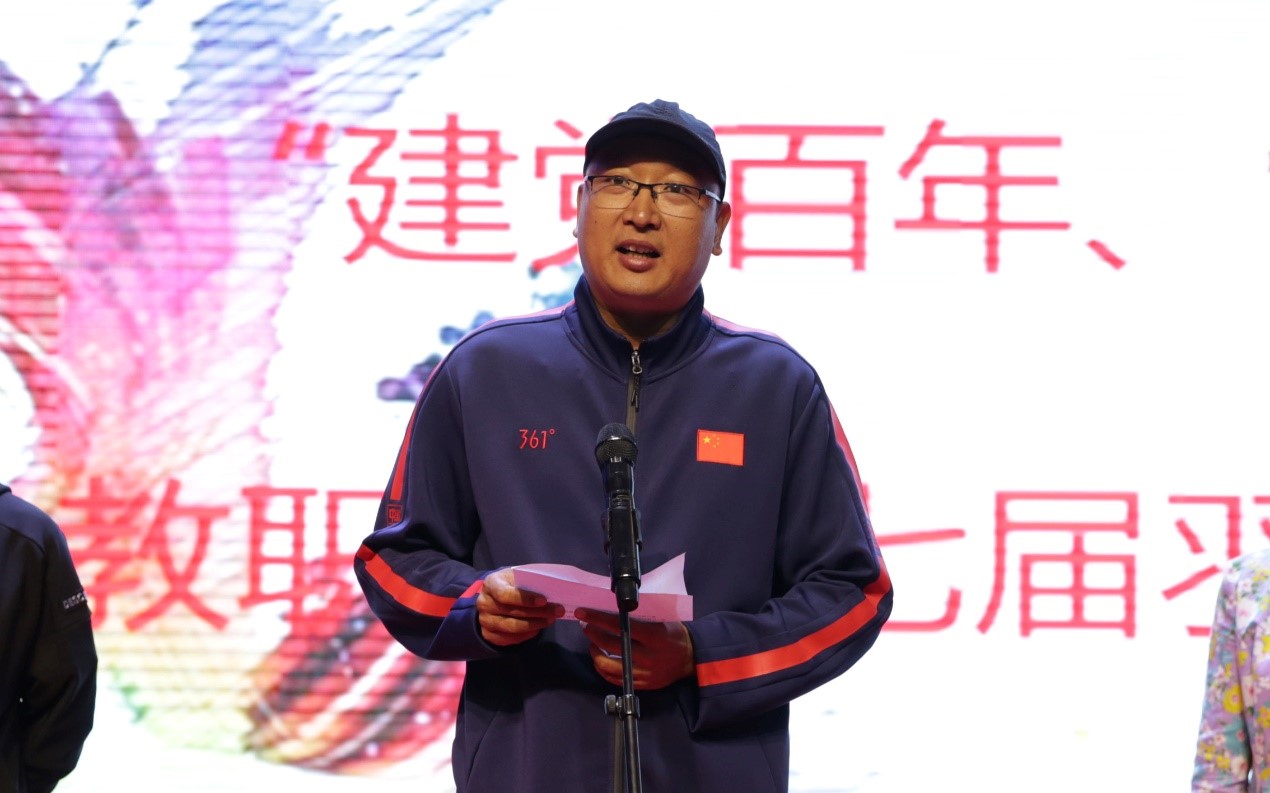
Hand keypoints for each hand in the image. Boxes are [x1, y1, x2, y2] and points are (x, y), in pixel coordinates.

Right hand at [476, 568, 562, 646]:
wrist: (495, 597)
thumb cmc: (511, 583)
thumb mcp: (518, 575)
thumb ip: (531, 579)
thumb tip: (553, 586)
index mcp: (491, 583)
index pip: (505, 594)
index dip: (525, 599)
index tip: (544, 600)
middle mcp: (484, 603)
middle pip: (512, 612)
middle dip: (538, 612)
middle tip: (557, 611)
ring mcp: (485, 620)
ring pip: (512, 627)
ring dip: (535, 624)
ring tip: (550, 620)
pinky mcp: (489, 635)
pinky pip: (510, 639)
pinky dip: (527, 635)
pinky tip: (538, 628)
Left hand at [577, 608, 694, 689]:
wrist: (691, 658)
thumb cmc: (675, 634)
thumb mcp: (661, 621)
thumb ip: (639, 620)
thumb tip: (613, 611)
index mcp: (653, 636)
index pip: (619, 625)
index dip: (598, 618)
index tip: (583, 613)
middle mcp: (647, 656)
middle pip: (610, 645)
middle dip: (592, 633)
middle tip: (585, 625)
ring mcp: (643, 673)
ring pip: (607, 665)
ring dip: (594, 652)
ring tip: (592, 642)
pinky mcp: (641, 684)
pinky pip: (613, 679)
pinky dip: (602, 668)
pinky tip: (599, 659)